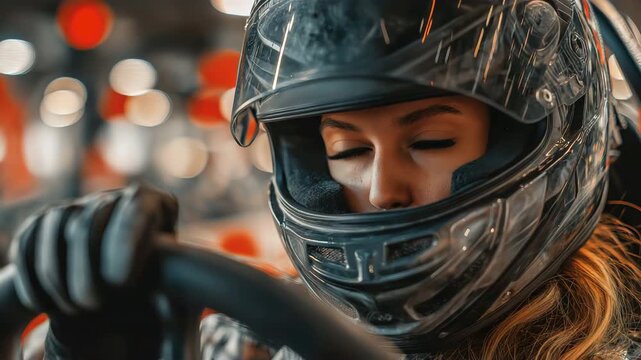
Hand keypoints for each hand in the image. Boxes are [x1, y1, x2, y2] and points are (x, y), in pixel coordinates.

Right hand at [10, 184, 177, 358]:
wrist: (123, 291)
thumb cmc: (155, 289)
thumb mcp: (168, 284)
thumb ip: (167, 281)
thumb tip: (170, 296)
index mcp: (156, 203)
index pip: (139, 205)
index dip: (127, 238)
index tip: (121, 279)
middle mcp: (117, 197)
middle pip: (94, 214)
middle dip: (88, 263)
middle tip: (94, 304)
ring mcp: (80, 204)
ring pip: (58, 223)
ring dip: (59, 270)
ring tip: (74, 308)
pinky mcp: (47, 221)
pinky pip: (31, 237)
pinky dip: (33, 271)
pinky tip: (44, 304)